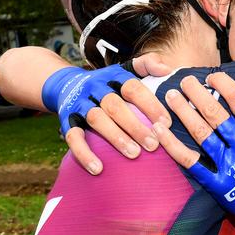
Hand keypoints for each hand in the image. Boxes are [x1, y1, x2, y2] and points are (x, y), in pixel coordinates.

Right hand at [42, 63, 170, 174]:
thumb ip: (148, 65)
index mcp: (114, 75)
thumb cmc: (110, 82)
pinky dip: (84, 153)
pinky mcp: (66, 120)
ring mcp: (79, 103)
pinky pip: (73, 137)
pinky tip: (98, 168)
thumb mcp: (127, 69)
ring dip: (116, 138)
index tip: (166, 123)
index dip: (150, 105)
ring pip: (97, 119)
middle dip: (135, 126)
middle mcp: (95, 87)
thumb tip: (168, 70)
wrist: (67, 84)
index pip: (133, 88)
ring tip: (134, 154)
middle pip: (115, 105)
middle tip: (154, 145)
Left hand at [155, 72, 234, 234]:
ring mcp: (229, 165)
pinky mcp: (216, 183)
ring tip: (171, 96)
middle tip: (185, 81)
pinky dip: (173, 145)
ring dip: (183, 112)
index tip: (213, 76)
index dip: (225, 85)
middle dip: (197, 94)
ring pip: (201, 133)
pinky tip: (160, 130)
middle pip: (215, 114)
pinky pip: (190, 161)